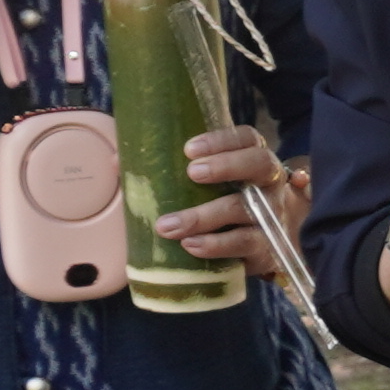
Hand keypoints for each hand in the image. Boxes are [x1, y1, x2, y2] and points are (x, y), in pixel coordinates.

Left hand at [157, 125, 302, 279]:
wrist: (259, 251)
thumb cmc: (222, 208)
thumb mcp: (206, 186)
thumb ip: (169, 172)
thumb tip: (116, 163)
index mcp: (254, 161)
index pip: (247, 138)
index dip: (222, 140)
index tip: (189, 150)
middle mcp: (270, 184)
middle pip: (261, 164)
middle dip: (227, 165)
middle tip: (192, 172)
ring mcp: (272, 215)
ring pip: (246, 209)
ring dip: (204, 216)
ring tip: (168, 226)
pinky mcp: (267, 248)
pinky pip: (244, 243)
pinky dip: (216, 244)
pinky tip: (190, 245)